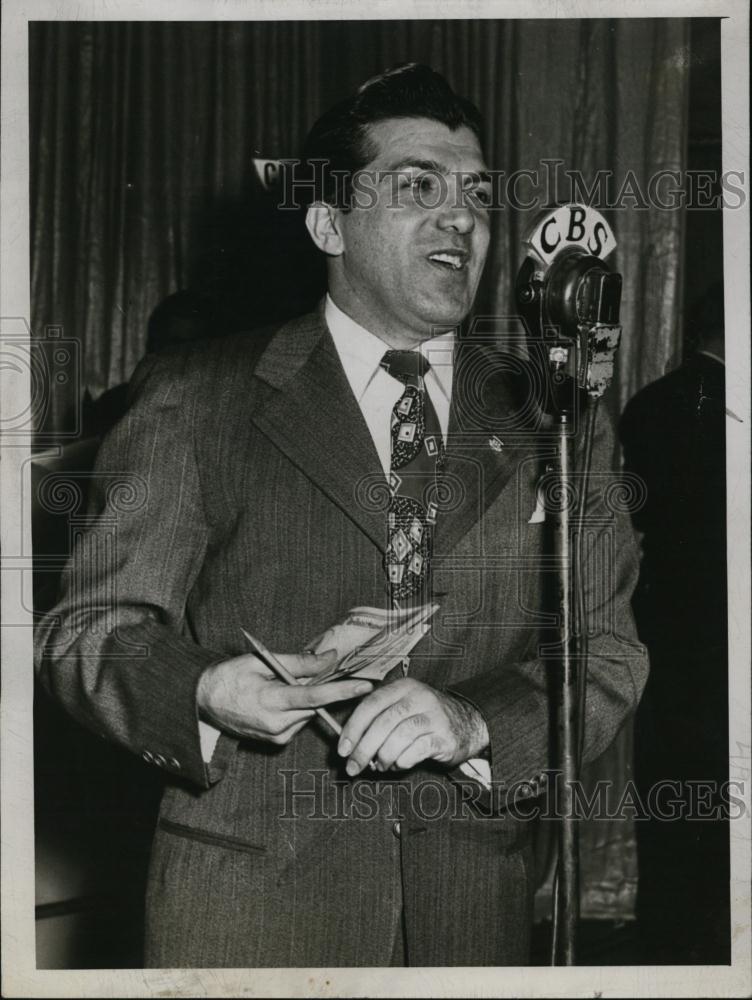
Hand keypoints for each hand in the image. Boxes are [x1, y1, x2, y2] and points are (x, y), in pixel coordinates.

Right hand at [197, 650, 373, 744]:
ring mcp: (277, 736)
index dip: (342, 690)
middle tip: (312, 670)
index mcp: (271, 701)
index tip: (365, 686)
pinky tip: (278, 700)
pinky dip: (296, 709)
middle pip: (315, 704)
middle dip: (320, 687)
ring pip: (308, 713)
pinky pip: (299, 721)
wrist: (203, 703)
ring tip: (282, 686)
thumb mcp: (262, 662)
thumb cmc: (230, 676)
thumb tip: (330, 658)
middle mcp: (276, 724)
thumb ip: (300, 662)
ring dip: (306, 698)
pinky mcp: (277, 742)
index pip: (315, 696)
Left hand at [337, 678, 488, 775]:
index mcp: (403, 687)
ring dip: (383, 757)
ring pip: (399, 737)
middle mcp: (419, 697)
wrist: (468, 723)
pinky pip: (416, 751)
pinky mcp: (445, 737)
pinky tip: (399, 764)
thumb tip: (350, 746)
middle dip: (364, 749)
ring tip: (381, 766)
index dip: (353, 728)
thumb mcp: (402, 708)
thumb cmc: (424, 718)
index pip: (371, 704)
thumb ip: (377, 720)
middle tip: (353, 768)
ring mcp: (434, 716)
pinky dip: (402, 762)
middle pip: (383, 722)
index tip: (342, 750)